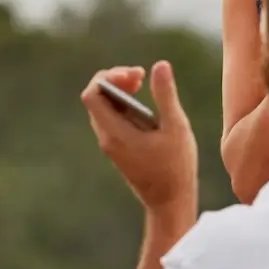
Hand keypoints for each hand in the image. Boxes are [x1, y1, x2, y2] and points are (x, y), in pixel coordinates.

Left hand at [80, 61, 196, 210]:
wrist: (169, 203)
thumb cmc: (176, 167)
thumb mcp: (176, 128)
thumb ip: (166, 96)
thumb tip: (160, 66)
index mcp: (114, 133)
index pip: (92, 95)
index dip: (109, 77)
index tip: (135, 75)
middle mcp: (106, 139)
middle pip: (96, 98)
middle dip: (116, 80)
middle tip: (141, 76)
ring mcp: (111, 145)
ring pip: (104, 108)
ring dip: (120, 92)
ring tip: (143, 85)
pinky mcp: (118, 149)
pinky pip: (112, 119)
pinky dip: (123, 106)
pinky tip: (145, 106)